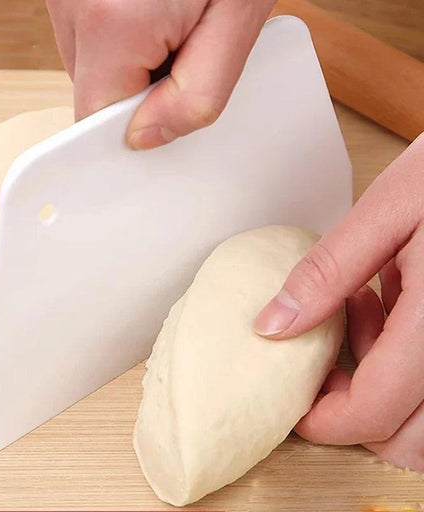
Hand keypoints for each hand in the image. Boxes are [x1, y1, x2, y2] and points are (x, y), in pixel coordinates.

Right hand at [46, 0, 274, 148]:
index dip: (133, 126)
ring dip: (130, 58)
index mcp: (110, 21)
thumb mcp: (237, 22)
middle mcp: (72, 0)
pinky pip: (89, 31)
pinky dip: (120, 32)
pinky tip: (149, 4)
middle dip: (138, 87)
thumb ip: (197, 94)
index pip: (95, 118)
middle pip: (94, 88)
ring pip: (91, 60)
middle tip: (181, 46)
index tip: (165, 108)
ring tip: (169, 15)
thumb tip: (148, 137)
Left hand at [255, 133, 423, 471]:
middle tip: (325, 361)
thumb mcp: (385, 214)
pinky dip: (406, 372)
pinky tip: (387, 305)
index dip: (324, 421)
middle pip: (408, 440)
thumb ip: (326, 276)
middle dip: (355, 415)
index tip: (292, 404)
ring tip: (359, 312)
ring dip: (383, 395)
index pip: (375, 411)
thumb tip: (271, 327)